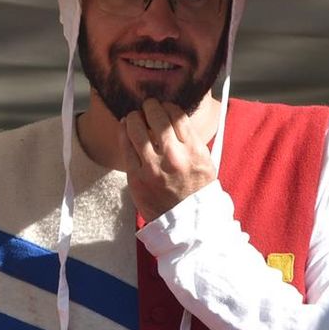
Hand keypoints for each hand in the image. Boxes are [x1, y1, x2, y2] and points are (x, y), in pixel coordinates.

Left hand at [120, 99, 217, 220]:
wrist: (188, 223)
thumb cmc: (197, 190)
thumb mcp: (205, 161)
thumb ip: (191, 139)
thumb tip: (173, 115)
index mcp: (194, 150)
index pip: (176, 114)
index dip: (167, 106)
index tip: (163, 106)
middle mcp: (174, 156)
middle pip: (155, 116)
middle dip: (149, 106)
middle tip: (147, 107)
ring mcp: (153, 167)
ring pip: (136, 127)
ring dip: (133, 117)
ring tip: (134, 117)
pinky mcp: (136, 177)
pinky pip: (125, 146)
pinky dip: (123, 132)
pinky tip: (124, 127)